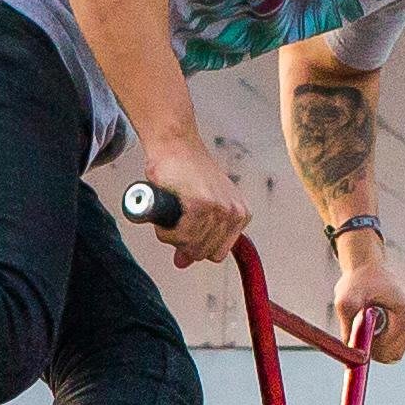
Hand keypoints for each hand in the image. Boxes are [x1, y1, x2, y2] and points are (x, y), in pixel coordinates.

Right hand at [134, 137, 247, 263]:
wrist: (175, 143)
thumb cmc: (185, 170)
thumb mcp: (202, 204)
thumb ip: (197, 235)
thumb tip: (183, 262)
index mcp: (240, 215)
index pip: (217, 253)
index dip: (195, 246)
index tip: (184, 232)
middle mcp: (234, 213)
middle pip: (202, 253)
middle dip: (182, 242)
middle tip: (173, 220)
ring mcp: (219, 210)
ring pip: (189, 246)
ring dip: (171, 235)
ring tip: (169, 212)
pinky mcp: (200, 206)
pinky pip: (179, 236)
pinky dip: (165, 229)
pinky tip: (164, 211)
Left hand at [326, 240, 404, 362]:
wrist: (367, 267)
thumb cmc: (356, 282)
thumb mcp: (345, 303)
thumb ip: (347, 329)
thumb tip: (352, 357)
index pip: (386, 351)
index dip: (366, 348)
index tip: (354, 333)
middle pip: (392, 355)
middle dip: (372, 348)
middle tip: (359, 328)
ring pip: (392, 352)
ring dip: (376, 342)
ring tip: (368, 319)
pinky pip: (394, 344)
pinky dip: (381, 338)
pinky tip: (377, 318)